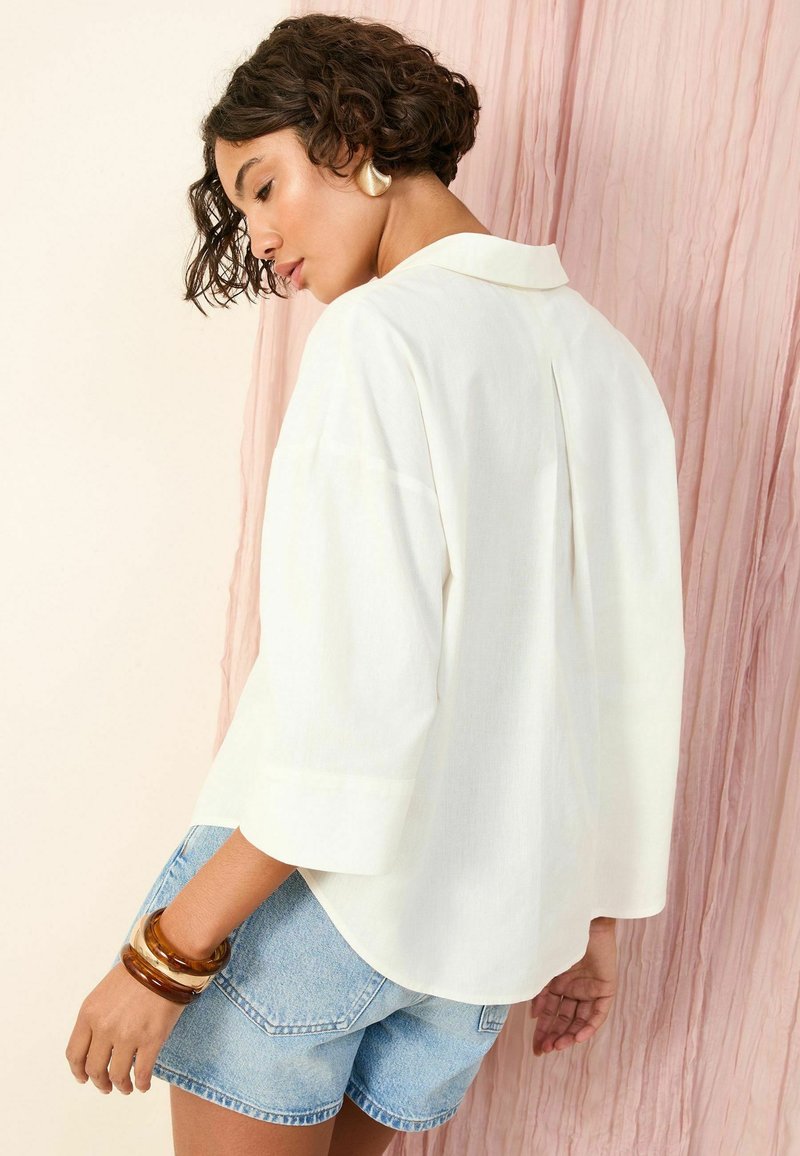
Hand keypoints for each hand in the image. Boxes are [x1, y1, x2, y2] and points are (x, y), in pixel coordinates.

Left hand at [65, 960, 187, 1093]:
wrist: (164, 962)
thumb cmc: (137, 972)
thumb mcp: (104, 992)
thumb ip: (97, 1017)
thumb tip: (97, 1042)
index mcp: (89, 1014)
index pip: (75, 1053)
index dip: (78, 1071)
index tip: (84, 1078)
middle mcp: (104, 1028)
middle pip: (94, 1068)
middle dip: (99, 1082)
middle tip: (106, 1087)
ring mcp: (127, 1035)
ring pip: (116, 1075)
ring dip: (121, 1086)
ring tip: (126, 1088)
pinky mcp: (151, 1040)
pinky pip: (141, 1073)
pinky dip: (141, 1084)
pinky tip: (143, 1086)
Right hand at [528, 921, 616, 1055]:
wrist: (580, 919)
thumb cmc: (559, 938)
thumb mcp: (544, 969)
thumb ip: (539, 992)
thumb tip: (535, 1016)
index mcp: (557, 982)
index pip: (550, 1012)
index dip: (543, 1030)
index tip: (535, 1048)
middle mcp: (573, 988)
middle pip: (564, 1019)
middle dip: (553, 1036)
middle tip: (544, 1051)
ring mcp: (590, 988)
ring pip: (580, 1019)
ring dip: (570, 1034)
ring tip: (558, 1046)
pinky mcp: (606, 987)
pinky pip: (599, 1012)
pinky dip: (589, 1026)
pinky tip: (577, 1037)